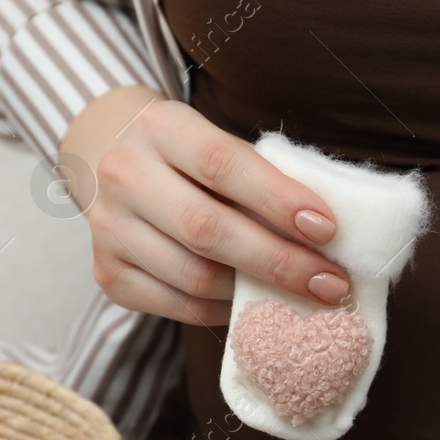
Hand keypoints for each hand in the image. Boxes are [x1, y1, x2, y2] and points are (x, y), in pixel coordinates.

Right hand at [56, 86, 348, 325]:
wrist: (108, 159)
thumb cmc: (187, 155)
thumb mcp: (216, 141)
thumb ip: (261, 178)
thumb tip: (324, 236)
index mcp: (159, 128)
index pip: (223, 164)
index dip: (278, 199)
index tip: (327, 229)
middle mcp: (124, 175)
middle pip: (207, 229)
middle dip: (278, 261)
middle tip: (330, 284)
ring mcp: (109, 229)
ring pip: (194, 277)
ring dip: (255, 293)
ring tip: (301, 297)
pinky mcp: (108, 273)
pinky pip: (178, 306)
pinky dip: (225, 310)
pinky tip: (254, 305)